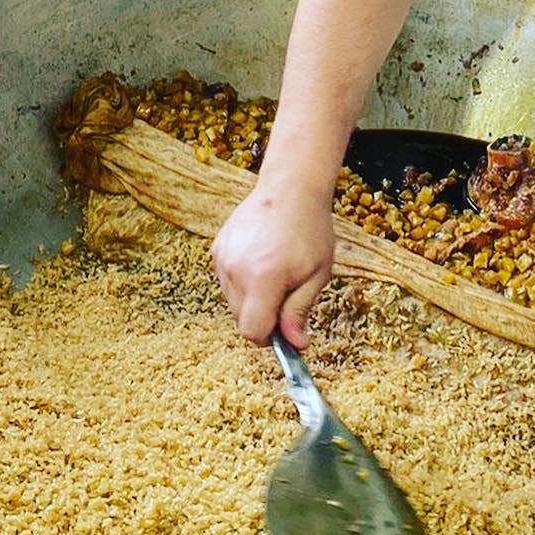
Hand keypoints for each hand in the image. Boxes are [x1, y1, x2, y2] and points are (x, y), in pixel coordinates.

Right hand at [211, 181, 334, 347]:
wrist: (290, 189)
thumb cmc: (310, 230)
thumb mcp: (317, 274)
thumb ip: (299, 311)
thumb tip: (295, 345)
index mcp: (264, 278)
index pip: (252, 331)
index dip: (269, 337)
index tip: (285, 328)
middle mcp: (236, 270)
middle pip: (241, 319)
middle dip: (263, 317)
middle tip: (286, 294)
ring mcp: (223, 258)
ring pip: (232, 302)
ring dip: (252, 299)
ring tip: (275, 272)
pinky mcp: (217, 249)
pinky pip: (227, 281)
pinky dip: (242, 281)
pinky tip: (261, 260)